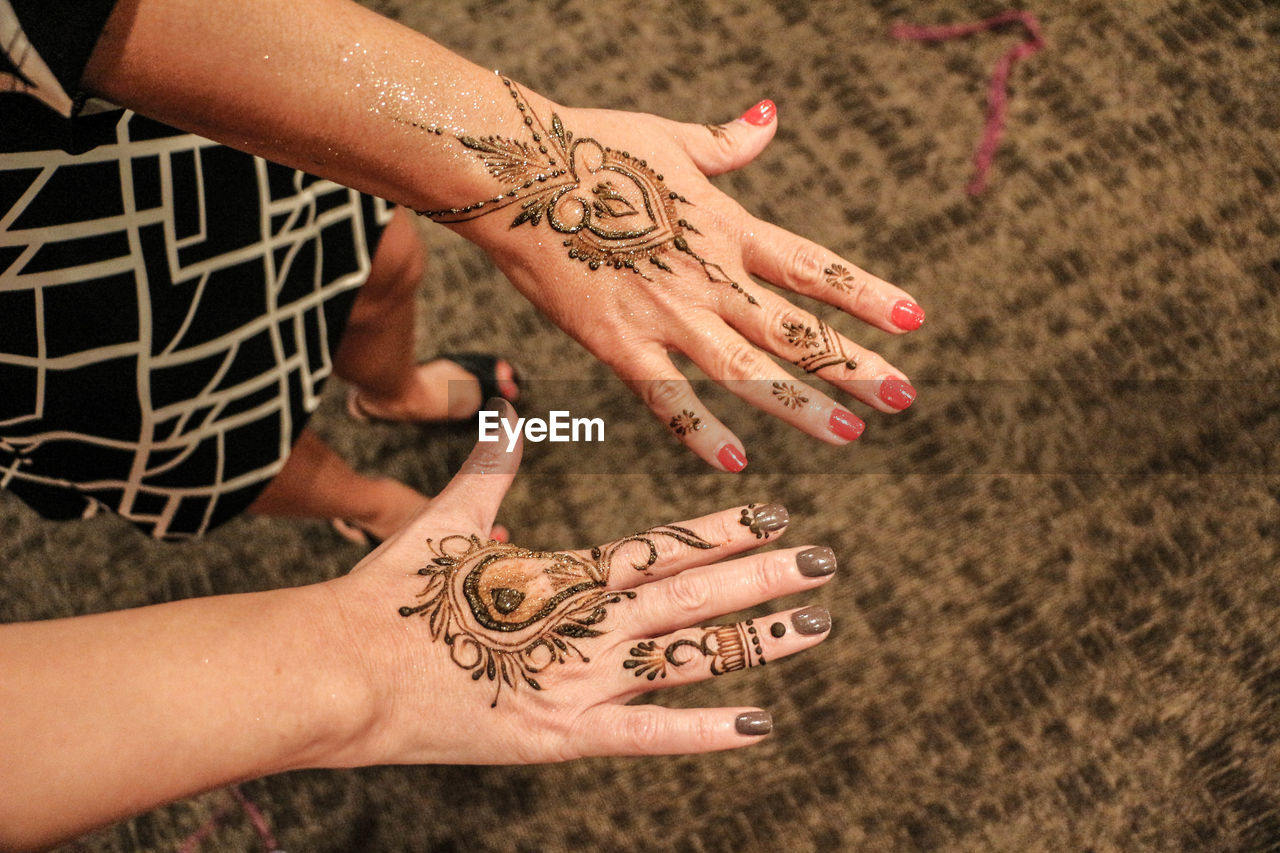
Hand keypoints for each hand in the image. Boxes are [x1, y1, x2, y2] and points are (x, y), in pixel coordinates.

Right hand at [324, 401, 833, 763]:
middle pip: (694, 595)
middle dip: (764, 576)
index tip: (774, 512)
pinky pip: (647, 735)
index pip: (663, 544)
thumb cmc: (393, 593)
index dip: (724, 529)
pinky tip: (760, 723)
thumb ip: (491, 463)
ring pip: (687, 658)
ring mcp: (580, 682)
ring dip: (755, 643)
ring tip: (814, 627)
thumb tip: (509, 408)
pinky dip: (704, 730)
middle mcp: (587, 623)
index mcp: (565, 571)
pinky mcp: (561, 735)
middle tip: (824, 562)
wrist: (343, 670)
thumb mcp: (447, 518)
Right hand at [428, 80, 922, 470]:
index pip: (814, 268)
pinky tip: (737, 463)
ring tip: (850, 433)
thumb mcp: (670, 138)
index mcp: (729, 227)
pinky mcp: (621, 345)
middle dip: (854, 364)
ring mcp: (669, 316)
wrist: (519, 174)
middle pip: (797, 329)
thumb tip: (770, 116)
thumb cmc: (592, 146)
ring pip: (749, 371)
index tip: (913, 319)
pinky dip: (702, 432)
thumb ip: (726, 144)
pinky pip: (669, 399)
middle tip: (905, 396)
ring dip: (802, 405)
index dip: (866, 294)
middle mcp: (712, 278)